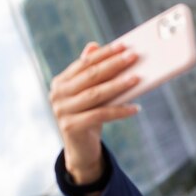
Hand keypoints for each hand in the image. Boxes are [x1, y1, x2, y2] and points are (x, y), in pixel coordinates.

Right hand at [49, 42, 140, 185]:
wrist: (81, 150)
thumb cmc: (89, 117)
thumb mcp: (90, 95)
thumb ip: (90, 73)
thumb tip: (94, 45)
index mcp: (60, 82)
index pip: (85, 63)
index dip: (105, 54)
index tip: (124, 46)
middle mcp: (57, 94)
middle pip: (91, 76)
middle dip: (114, 65)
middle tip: (133, 57)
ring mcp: (62, 111)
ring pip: (96, 94)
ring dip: (119, 85)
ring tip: (137, 79)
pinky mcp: (71, 127)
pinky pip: (101, 115)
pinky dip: (120, 111)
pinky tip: (136, 108)